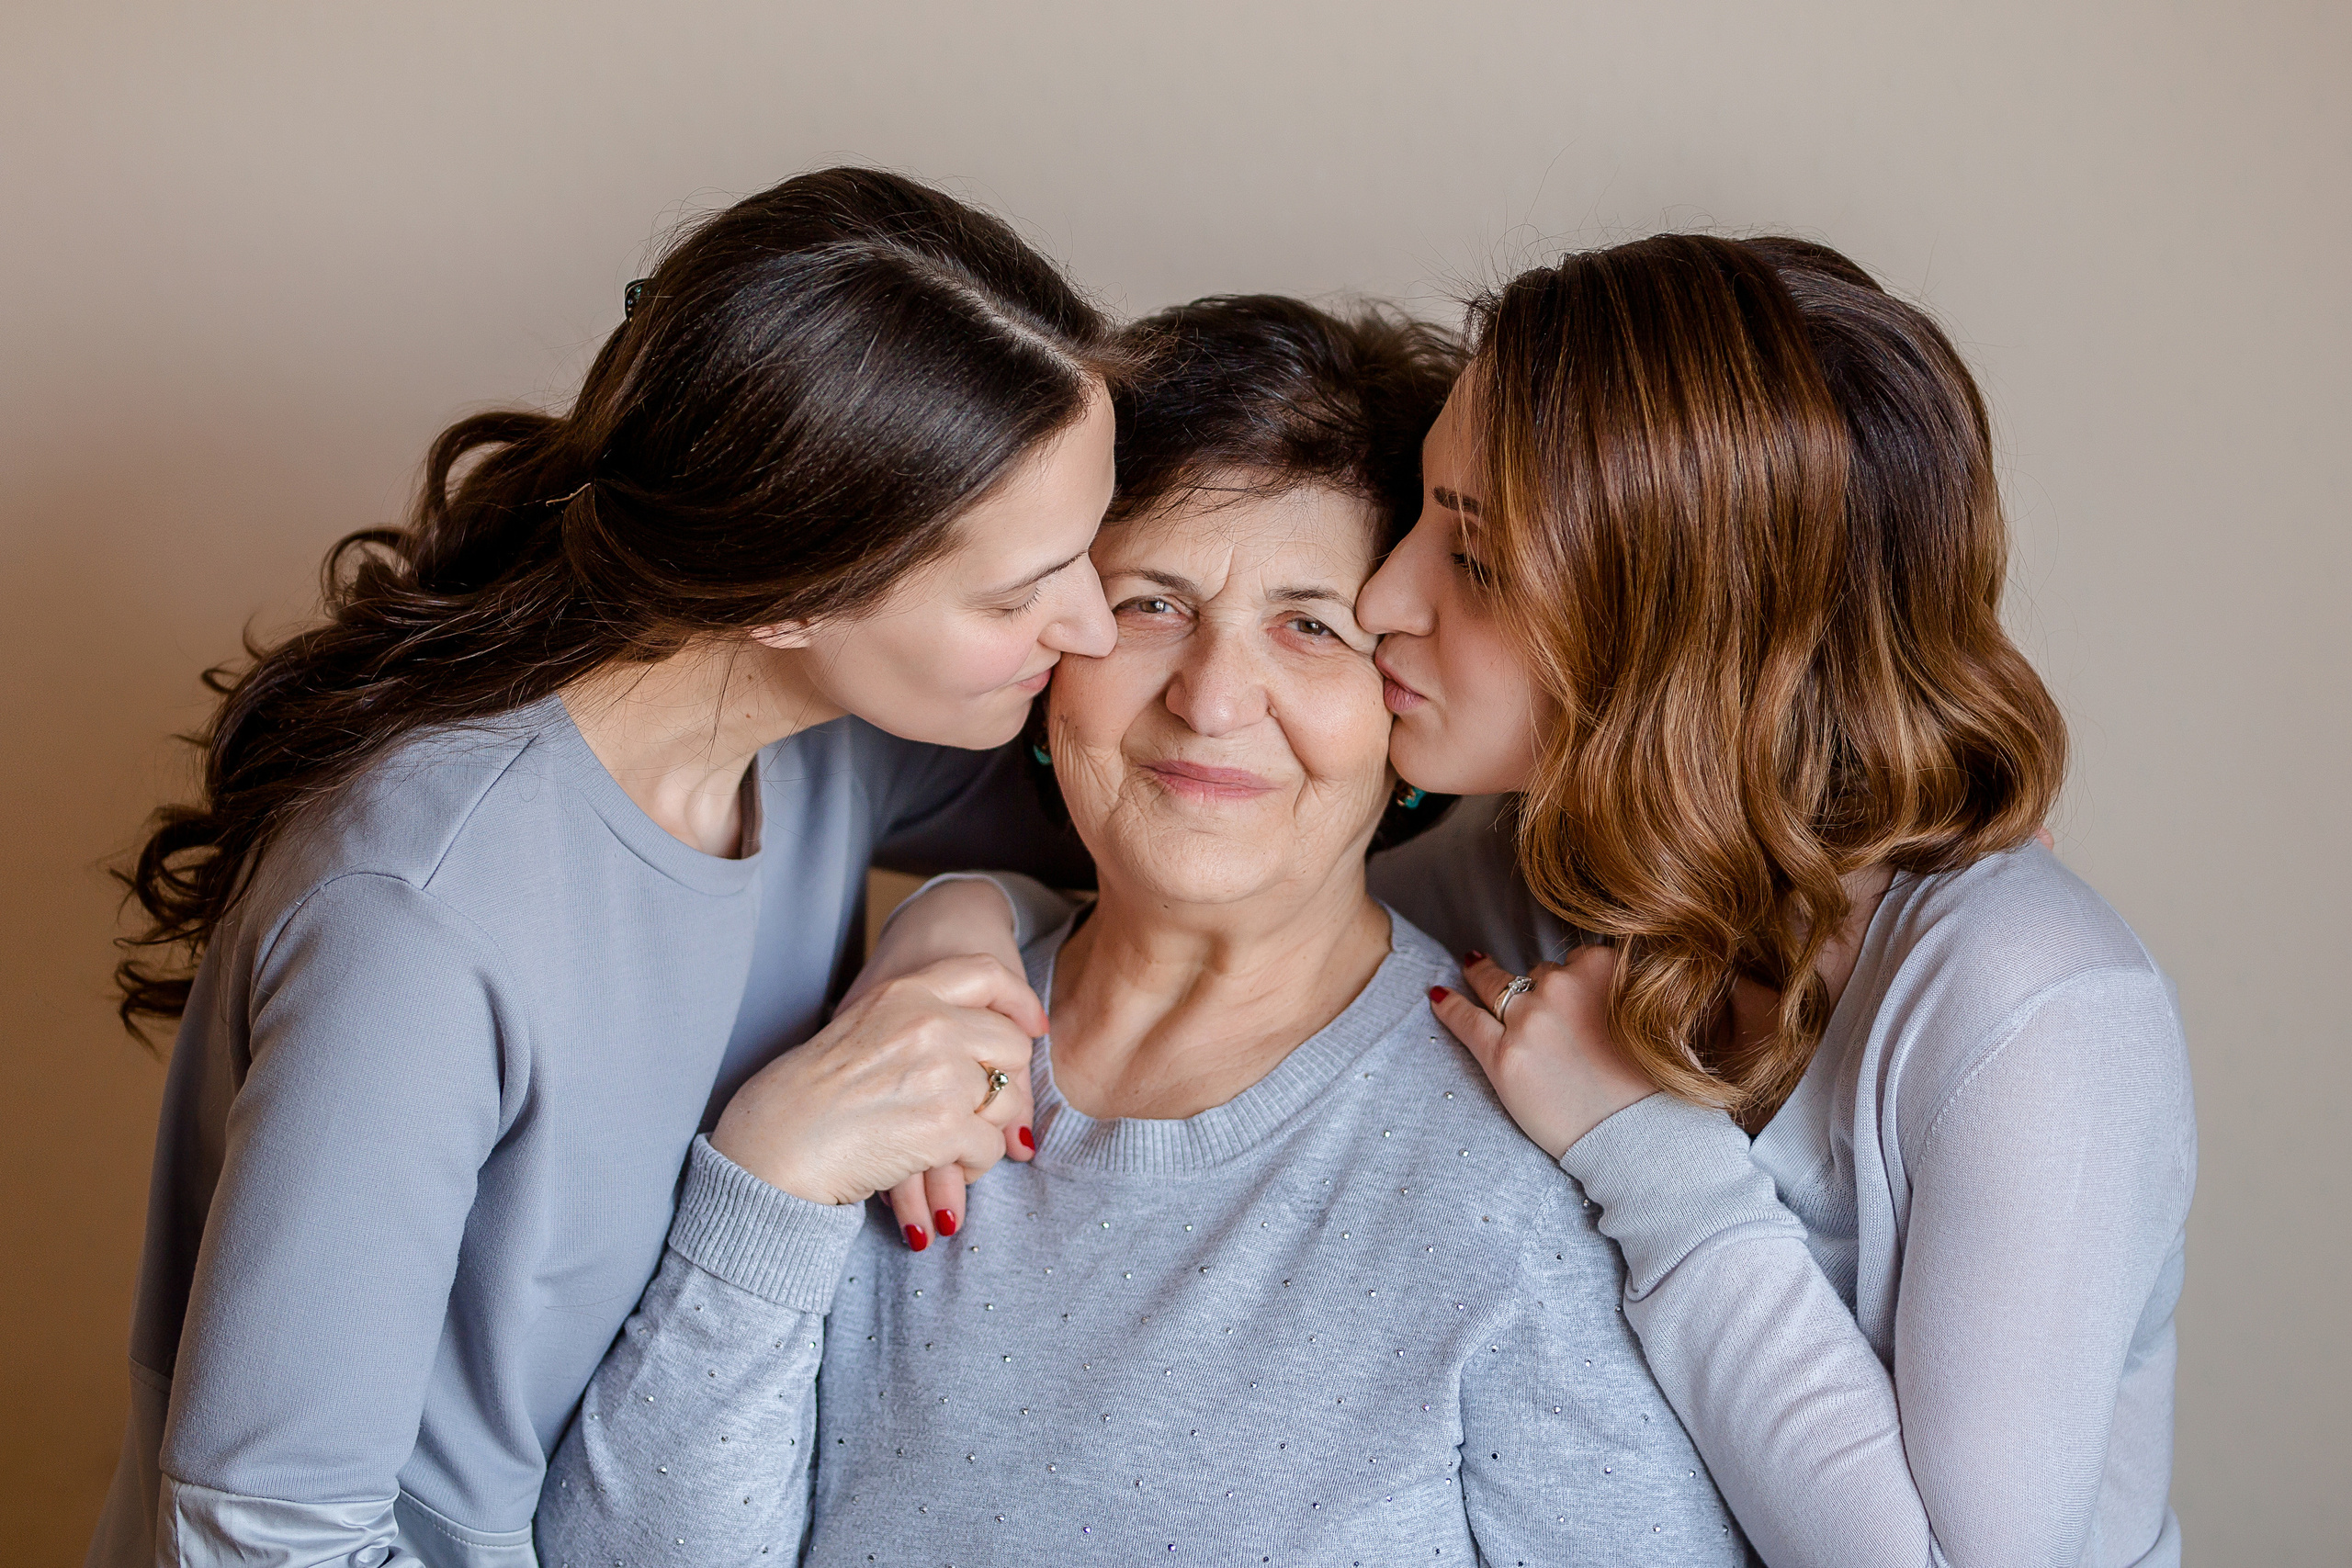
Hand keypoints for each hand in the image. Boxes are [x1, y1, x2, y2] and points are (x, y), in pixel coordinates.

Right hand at [840, 878, 1043, 1247]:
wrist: (775, 1142)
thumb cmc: (805, 1094)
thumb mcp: (858, 1028)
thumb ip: (910, 1021)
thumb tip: (965, 1040)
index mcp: (905, 992)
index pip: (987, 973)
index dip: (1018, 1000)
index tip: (1031, 1025)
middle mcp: (929, 1023)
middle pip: (1013, 1043)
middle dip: (1005, 1082)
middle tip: (979, 1110)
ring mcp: (940, 1072)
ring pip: (1008, 1102)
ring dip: (987, 1130)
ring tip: (951, 1146)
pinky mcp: (943, 1126)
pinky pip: (990, 1147)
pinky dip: (971, 1165)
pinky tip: (939, 1165)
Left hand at [1431, 947, 1658, 1159]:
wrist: (1640, 1140)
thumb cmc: (1659, 1087)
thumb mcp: (1662, 1020)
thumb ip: (1631, 990)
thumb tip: (1620, 985)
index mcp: (1604, 970)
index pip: (1581, 958)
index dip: (1578, 977)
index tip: (1575, 989)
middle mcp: (1561, 987)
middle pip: (1542, 973)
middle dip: (1544, 990)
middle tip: (1548, 1015)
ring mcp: (1527, 1020)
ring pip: (1499, 985)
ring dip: (1485, 978)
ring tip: (1472, 968)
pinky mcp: (1501, 1056)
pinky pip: (1466, 1020)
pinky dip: (1449, 1006)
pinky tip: (1436, 995)